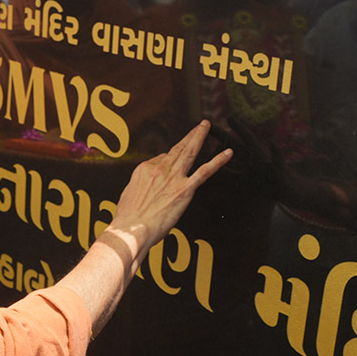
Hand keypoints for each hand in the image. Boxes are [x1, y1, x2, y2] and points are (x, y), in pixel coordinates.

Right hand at [106, 120, 231, 261]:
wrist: (131, 229)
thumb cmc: (128, 218)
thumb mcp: (129, 195)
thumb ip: (140, 185)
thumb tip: (147, 184)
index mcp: (144, 169)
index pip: (161, 158)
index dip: (169, 160)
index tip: (174, 162)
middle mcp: (159, 169)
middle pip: (177, 148)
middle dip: (190, 135)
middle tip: (200, 126)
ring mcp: (173, 178)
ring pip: (190, 152)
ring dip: (200, 137)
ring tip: (207, 126)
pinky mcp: (184, 189)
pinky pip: (204, 172)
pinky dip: (218, 161)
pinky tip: (228, 153)